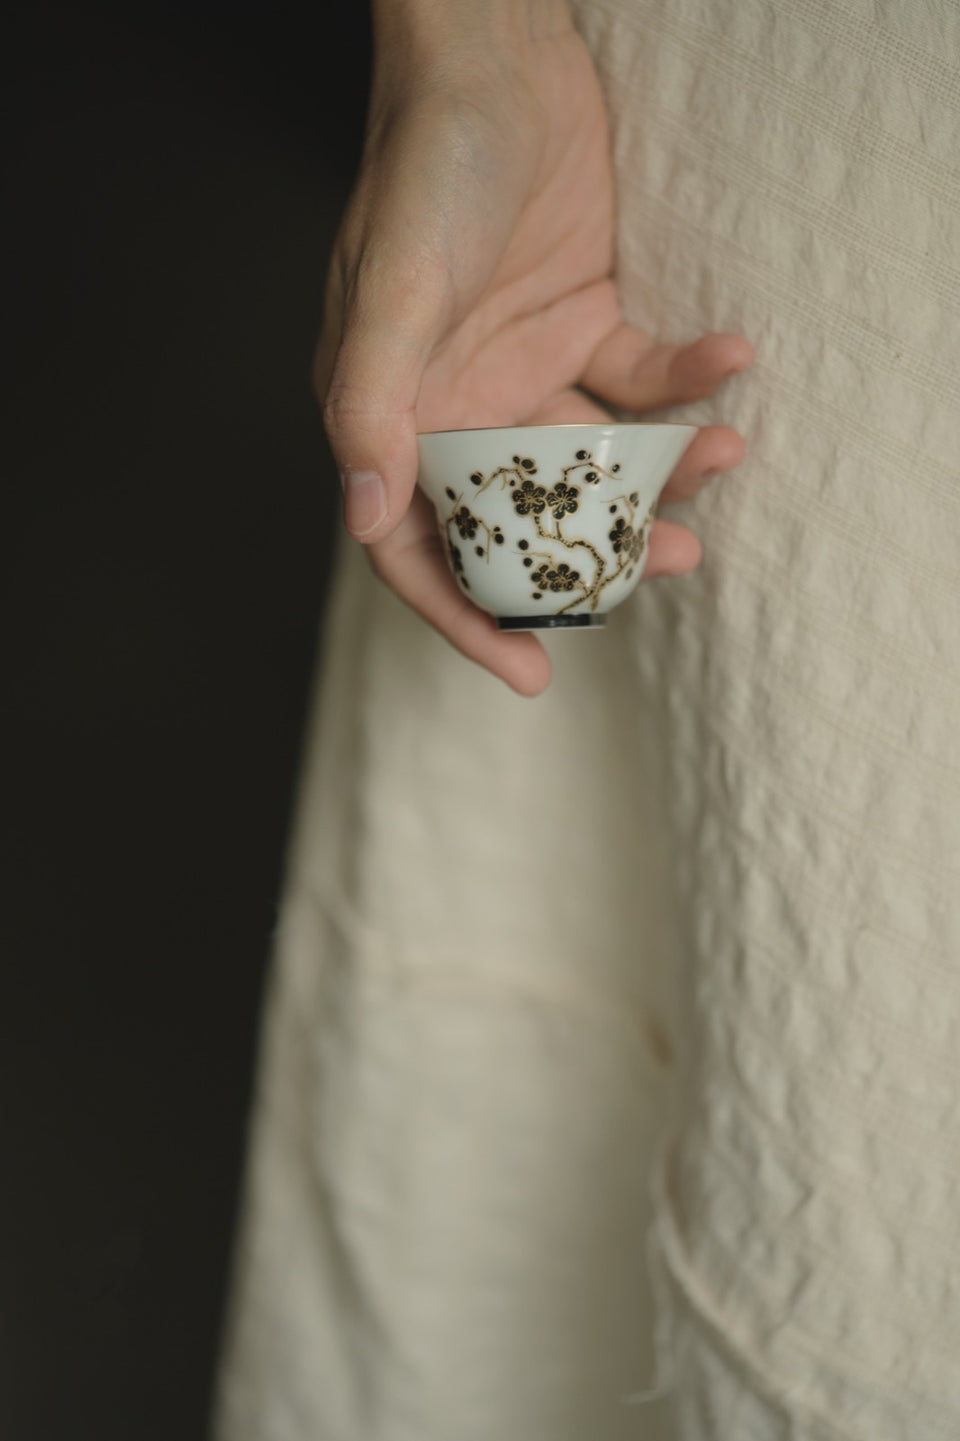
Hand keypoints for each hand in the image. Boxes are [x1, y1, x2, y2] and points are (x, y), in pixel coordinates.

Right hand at [316, 0, 752, 695]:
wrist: (493, 58)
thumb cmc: (423, 169)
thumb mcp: (390, 290)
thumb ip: (371, 405)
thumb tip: (364, 515)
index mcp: (395, 419)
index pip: (419, 547)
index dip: (466, 619)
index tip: (528, 675)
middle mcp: (457, 411)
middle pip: (524, 519)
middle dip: (594, 553)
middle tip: (667, 567)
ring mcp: (525, 372)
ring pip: (596, 463)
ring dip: (661, 476)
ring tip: (718, 468)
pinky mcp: (587, 326)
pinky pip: (642, 379)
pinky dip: (688, 377)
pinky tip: (730, 358)